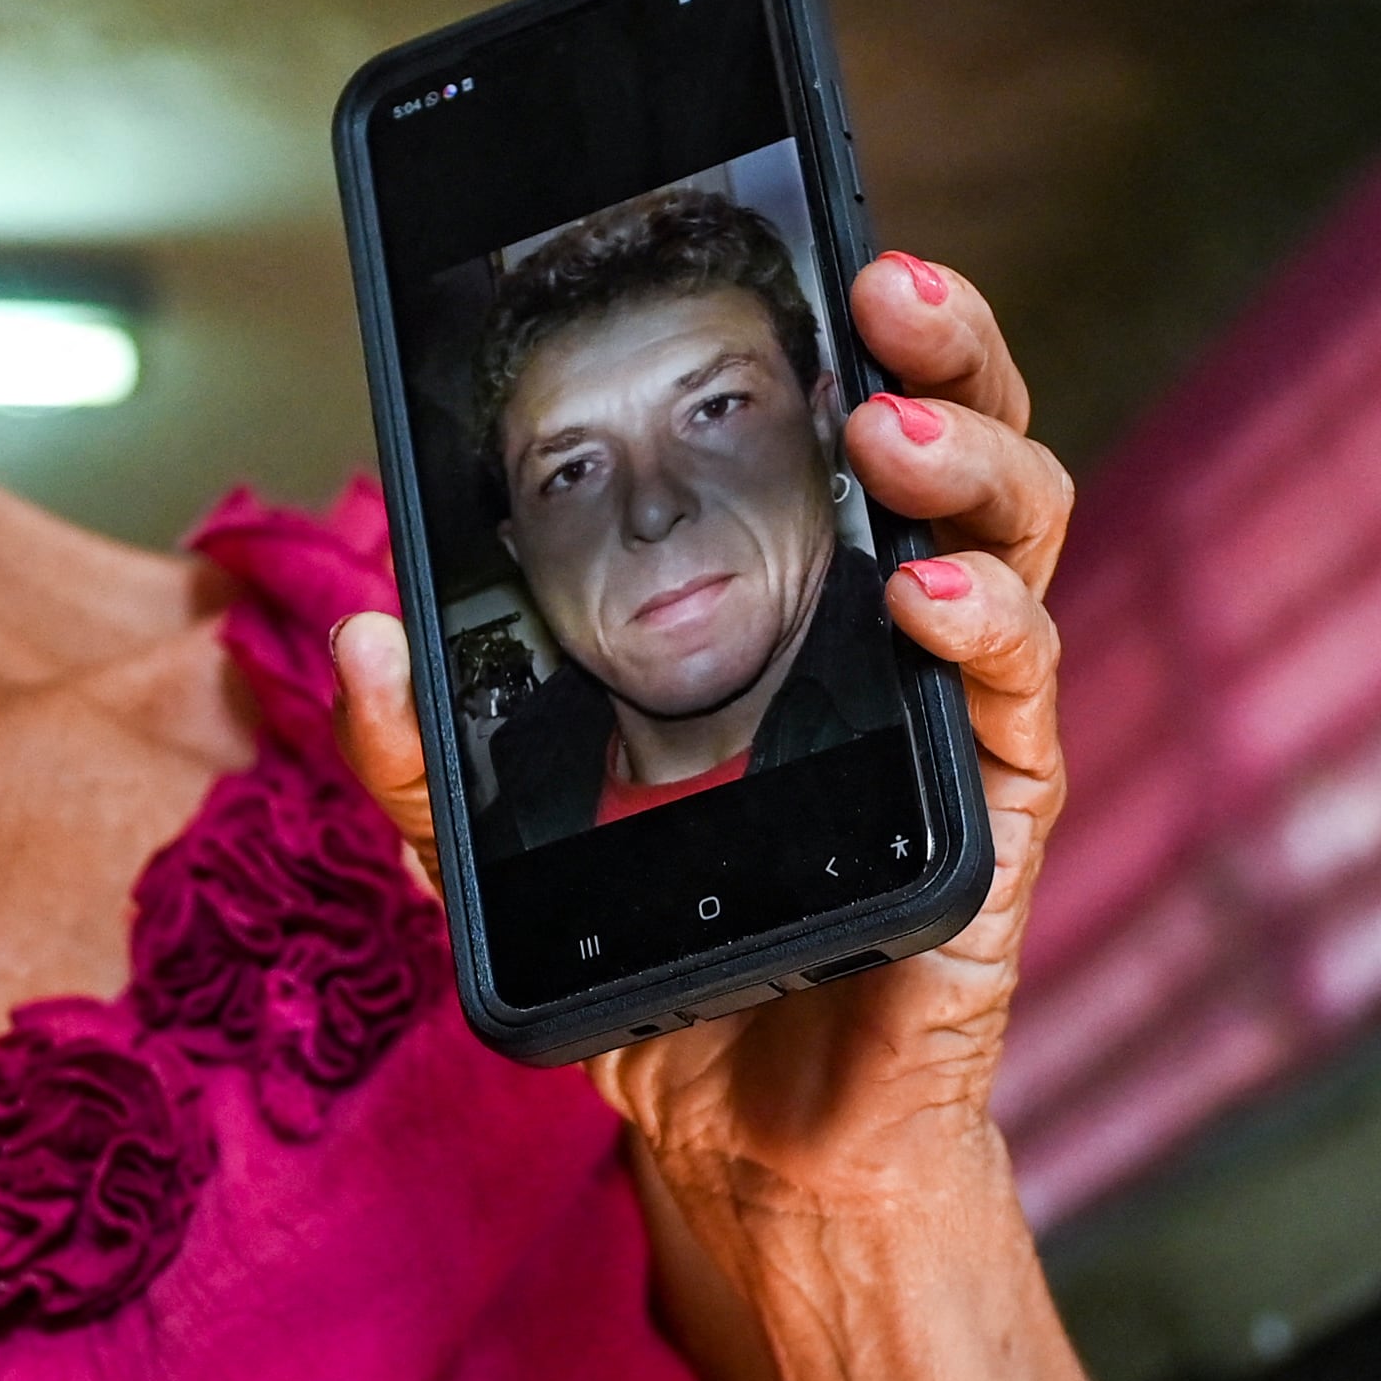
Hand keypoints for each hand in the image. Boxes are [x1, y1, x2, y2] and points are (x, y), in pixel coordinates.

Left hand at [335, 251, 1069, 1204]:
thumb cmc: (650, 956)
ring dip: (967, 462)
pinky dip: (985, 633)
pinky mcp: (995, 816)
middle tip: (883, 283)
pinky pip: (1020, 698)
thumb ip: (421, 757)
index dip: (843, 328)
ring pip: (1018, 537)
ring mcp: (955, 715)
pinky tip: (930, 600)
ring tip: (885, 431)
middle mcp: (896, 630)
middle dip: (943, 342)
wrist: (738, 1136)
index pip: (839, 423)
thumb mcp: (493, 854)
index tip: (804, 244)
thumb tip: (360, 634)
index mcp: (797, 596)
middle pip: (960, 438)